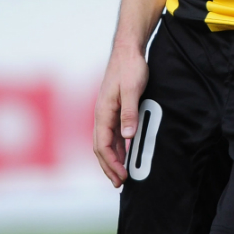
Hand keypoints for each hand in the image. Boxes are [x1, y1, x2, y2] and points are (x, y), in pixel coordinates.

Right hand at [93, 41, 149, 187]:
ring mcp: (107, 112)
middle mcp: (101, 114)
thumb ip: (130, 113)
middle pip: (101, 148)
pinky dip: (118, 147)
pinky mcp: (114, 109)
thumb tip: (128, 137)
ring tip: (122, 175)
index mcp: (103, 112)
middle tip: (121, 184)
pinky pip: (113, 134)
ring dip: (113, 159)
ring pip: (106, 142)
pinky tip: (126, 154)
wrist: (128, 49)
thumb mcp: (133, 90)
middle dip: (109, 167)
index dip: (111, 163)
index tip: (122, 176)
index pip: (103, 145)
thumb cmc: (130, 67)